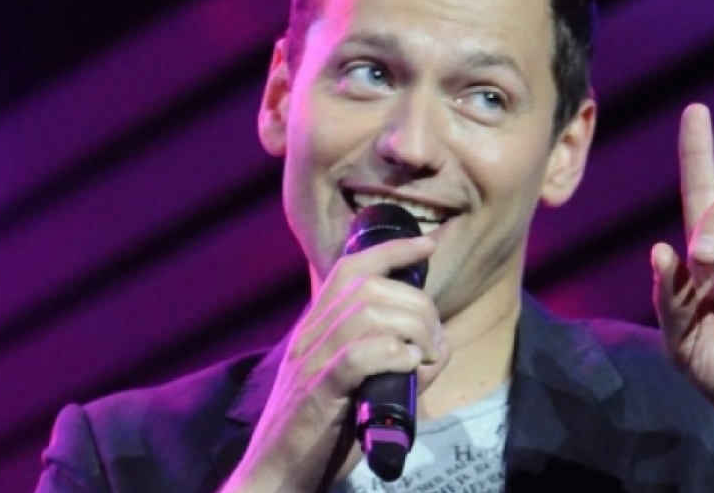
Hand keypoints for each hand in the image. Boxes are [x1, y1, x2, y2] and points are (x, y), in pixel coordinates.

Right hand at [225, 237, 449, 491]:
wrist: (276, 474)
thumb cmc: (323, 431)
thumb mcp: (355, 383)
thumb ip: (392, 358)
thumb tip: (436, 346)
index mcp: (316, 327)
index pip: (352, 267)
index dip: (393, 250)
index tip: (427, 244)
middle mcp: (310, 335)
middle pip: (370, 287)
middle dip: (417, 304)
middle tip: (434, 340)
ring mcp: (311, 361)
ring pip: (368, 314)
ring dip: (412, 329)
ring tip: (425, 356)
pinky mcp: (318, 393)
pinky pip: (358, 355)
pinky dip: (393, 355)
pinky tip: (408, 368)